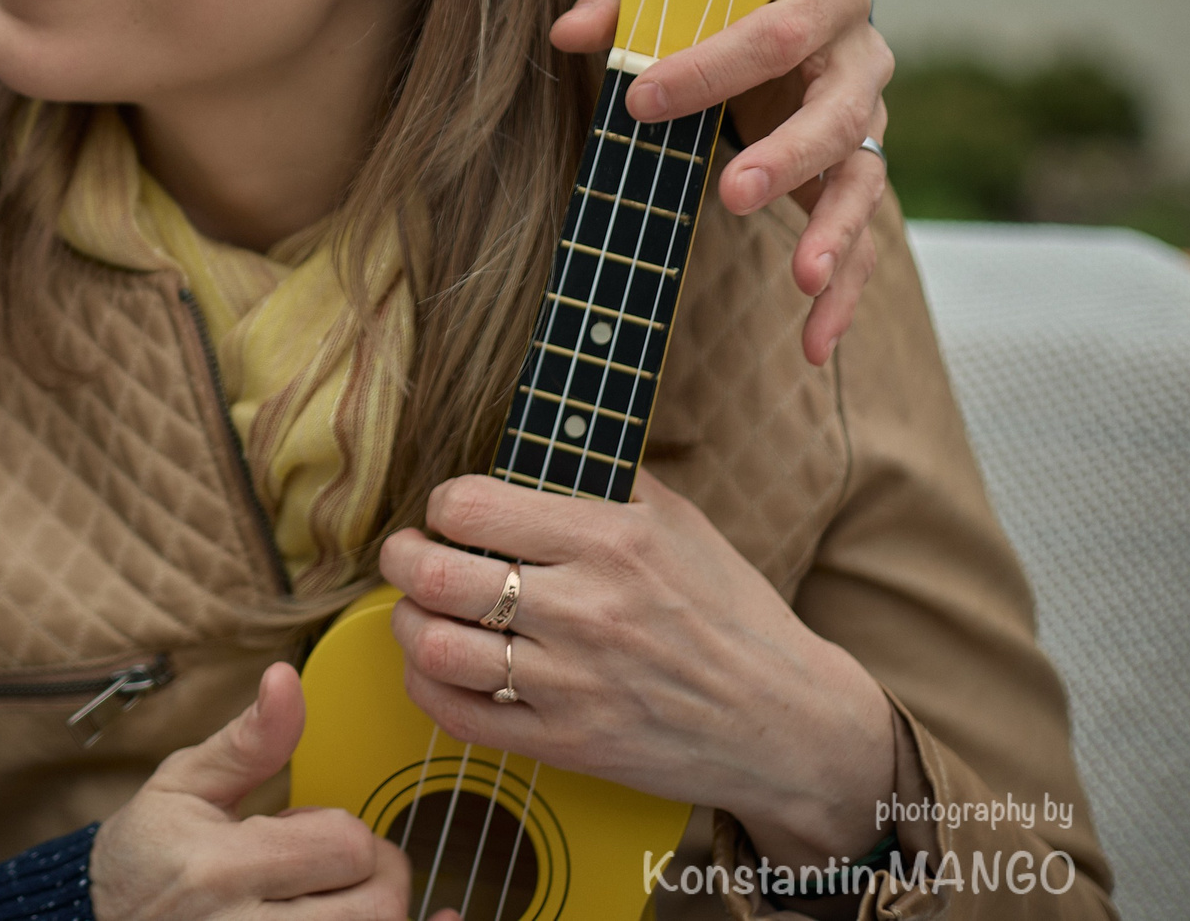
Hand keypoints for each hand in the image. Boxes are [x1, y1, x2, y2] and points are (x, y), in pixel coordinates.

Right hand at [92, 663, 431, 920]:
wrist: (97, 920)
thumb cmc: (146, 855)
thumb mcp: (184, 783)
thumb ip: (249, 740)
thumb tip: (286, 677)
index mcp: (221, 868)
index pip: (344, 845)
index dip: (345, 830)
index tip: (310, 829)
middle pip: (376, 908)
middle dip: (377, 877)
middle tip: (339, 867)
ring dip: (373, 914)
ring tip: (331, 898)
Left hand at [379, 472, 894, 872]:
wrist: (786, 723)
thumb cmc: (731, 613)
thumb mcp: (681, 523)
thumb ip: (604, 481)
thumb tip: (533, 446)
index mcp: (612, 541)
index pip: (472, 507)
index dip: (444, 505)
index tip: (450, 513)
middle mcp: (586, 610)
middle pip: (436, 575)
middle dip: (402, 557)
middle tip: (408, 553)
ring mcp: (573, 682)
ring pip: (436, 647)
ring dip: (408, 621)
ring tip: (419, 608)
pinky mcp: (566, 742)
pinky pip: (458, 715)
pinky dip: (426, 684)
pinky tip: (436, 664)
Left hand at [551, 0, 890, 363]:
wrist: (783, 3)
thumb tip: (567, 33)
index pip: (775, 31)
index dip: (708, 66)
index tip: (640, 99)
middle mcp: (860, 59)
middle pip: (836, 112)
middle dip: (787, 156)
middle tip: (733, 193)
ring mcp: (869, 122)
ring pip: (862, 181)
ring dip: (833, 232)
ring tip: (803, 278)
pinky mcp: (859, 175)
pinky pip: (864, 240)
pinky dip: (843, 293)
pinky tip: (815, 342)